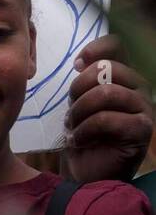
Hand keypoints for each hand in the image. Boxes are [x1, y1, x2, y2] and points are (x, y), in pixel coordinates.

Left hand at [63, 33, 152, 182]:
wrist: (86, 169)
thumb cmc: (83, 131)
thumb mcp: (79, 98)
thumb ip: (87, 77)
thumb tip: (82, 61)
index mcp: (124, 77)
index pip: (119, 46)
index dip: (97, 49)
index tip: (77, 64)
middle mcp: (140, 89)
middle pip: (107, 69)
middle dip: (79, 88)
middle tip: (70, 111)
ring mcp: (145, 109)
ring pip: (106, 92)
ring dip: (80, 111)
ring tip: (72, 126)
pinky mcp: (143, 130)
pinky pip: (108, 119)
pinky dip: (86, 129)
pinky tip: (80, 140)